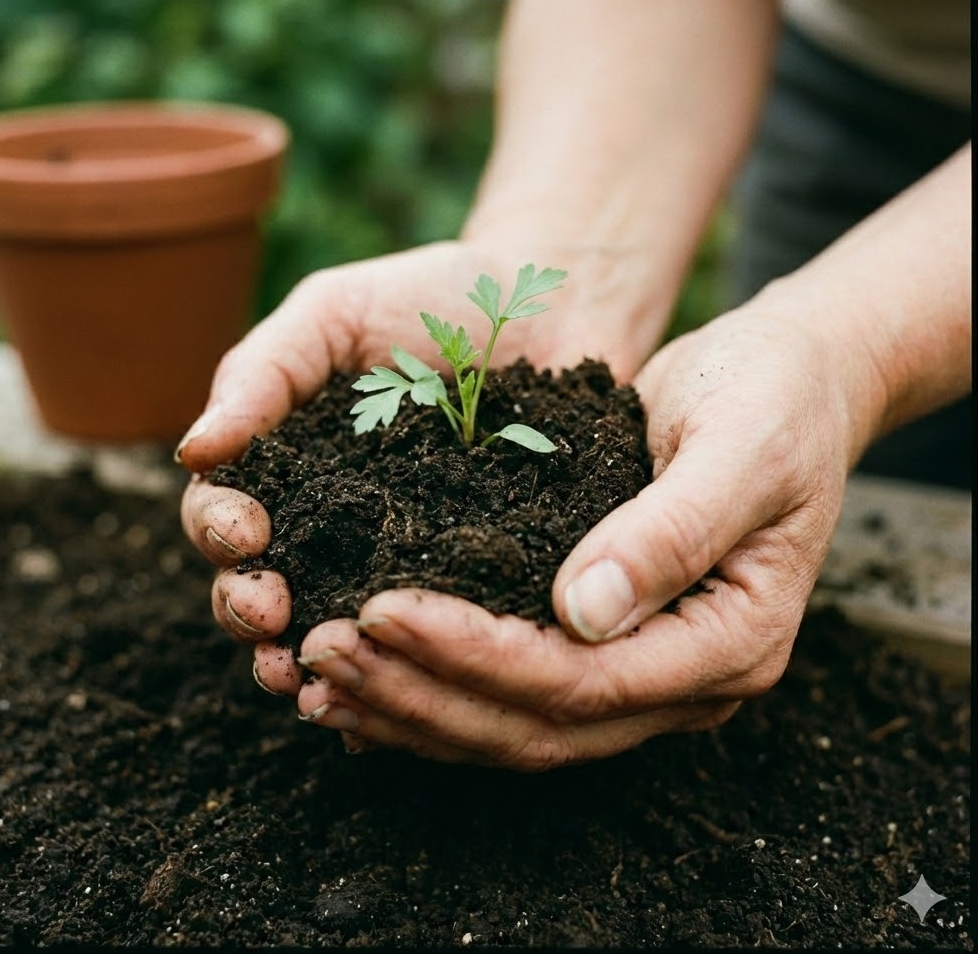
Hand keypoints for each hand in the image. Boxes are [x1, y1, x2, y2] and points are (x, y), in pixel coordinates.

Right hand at [178, 238, 660, 696]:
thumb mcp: (335, 313)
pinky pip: (428, 636)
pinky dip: (398, 674)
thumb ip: (263, 373)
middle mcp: (333, 525)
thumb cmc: (432, 297)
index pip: (226, 515)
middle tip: (270, 622)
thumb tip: (193, 453)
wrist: (548, 303)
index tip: (246, 537)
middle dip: (252, 612)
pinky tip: (384, 705)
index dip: (220, 535)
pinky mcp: (470, 580)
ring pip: (336, 628)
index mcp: (289, 468)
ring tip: (311, 681)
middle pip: (265, 588)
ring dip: (311, 662)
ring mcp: (399, 559)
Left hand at [281, 302, 859, 769]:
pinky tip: (369, 673)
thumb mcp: (740, 447)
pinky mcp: (604, 641)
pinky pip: (512, 689)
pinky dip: (436, 686)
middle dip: (424, 691)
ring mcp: (645, 668)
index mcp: (733, 641)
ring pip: (516, 724)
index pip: (585, 681)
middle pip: (538, 723)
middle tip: (325, 649)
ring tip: (320, 671)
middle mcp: (685, 678)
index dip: (479, 656)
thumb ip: (674, 531)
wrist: (786, 382)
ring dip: (414, 703)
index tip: (383, 609)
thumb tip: (585, 612)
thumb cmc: (772, 400)